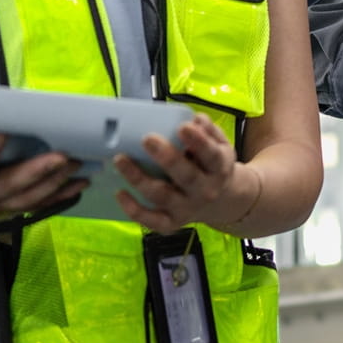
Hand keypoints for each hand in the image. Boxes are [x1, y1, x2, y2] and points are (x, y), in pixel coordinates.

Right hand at [0, 135, 83, 227]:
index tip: (0, 136)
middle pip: (8, 189)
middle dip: (36, 172)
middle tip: (62, 156)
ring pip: (27, 199)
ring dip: (54, 184)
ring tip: (78, 167)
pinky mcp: (3, 214)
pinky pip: (34, 207)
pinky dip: (57, 198)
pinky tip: (79, 187)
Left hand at [113, 115, 249, 234]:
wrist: (222, 201)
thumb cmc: (213, 166)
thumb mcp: (220, 146)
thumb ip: (209, 131)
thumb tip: (196, 120)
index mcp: (219, 168)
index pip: (211, 156)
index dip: (199, 142)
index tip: (183, 127)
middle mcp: (205, 191)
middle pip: (186, 176)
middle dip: (167, 158)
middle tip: (147, 139)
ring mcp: (187, 209)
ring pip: (162, 196)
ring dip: (139, 179)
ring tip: (121, 159)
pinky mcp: (171, 223)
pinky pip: (151, 220)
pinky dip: (133, 209)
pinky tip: (119, 192)